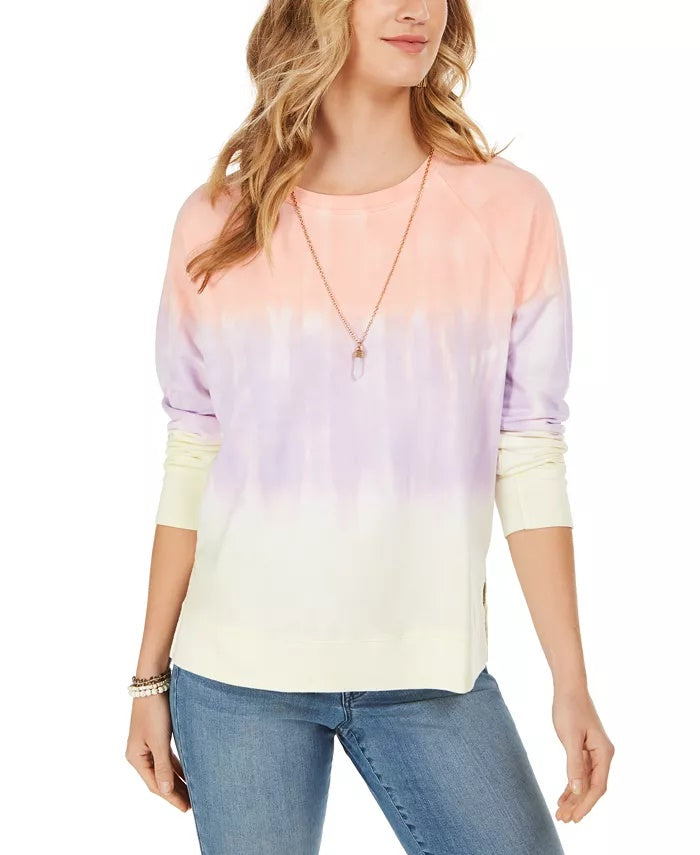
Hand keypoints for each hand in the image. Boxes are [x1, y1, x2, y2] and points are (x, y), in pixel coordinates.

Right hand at [125, 692, 190, 811]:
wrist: (154, 681)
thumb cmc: (154, 710)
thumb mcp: (159, 741)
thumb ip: (162, 767)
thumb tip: (166, 791)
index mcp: (136, 757)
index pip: (155, 785)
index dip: (171, 798)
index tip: (186, 808)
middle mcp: (140, 753)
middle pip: (159, 778)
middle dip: (176, 792)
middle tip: (193, 805)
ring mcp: (148, 744)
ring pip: (165, 768)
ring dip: (178, 779)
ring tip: (193, 793)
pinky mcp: (158, 734)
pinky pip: (168, 757)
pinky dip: (178, 766)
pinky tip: (189, 772)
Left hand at [551, 683, 613, 822]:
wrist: (568, 688)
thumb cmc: (570, 708)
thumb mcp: (570, 737)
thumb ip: (574, 764)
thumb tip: (578, 790)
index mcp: (604, 753)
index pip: (598, 786)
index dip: (586, 804)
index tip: (575, 818)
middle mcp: (603, 755)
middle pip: (592, 787)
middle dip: (578, 805)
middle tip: (563, 819)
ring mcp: (594, 753)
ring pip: (585, 782)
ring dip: (574, 798)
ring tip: (561, 814)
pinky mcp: (584, 749)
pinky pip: (580, 773)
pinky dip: (571, 785)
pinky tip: (563, 797)